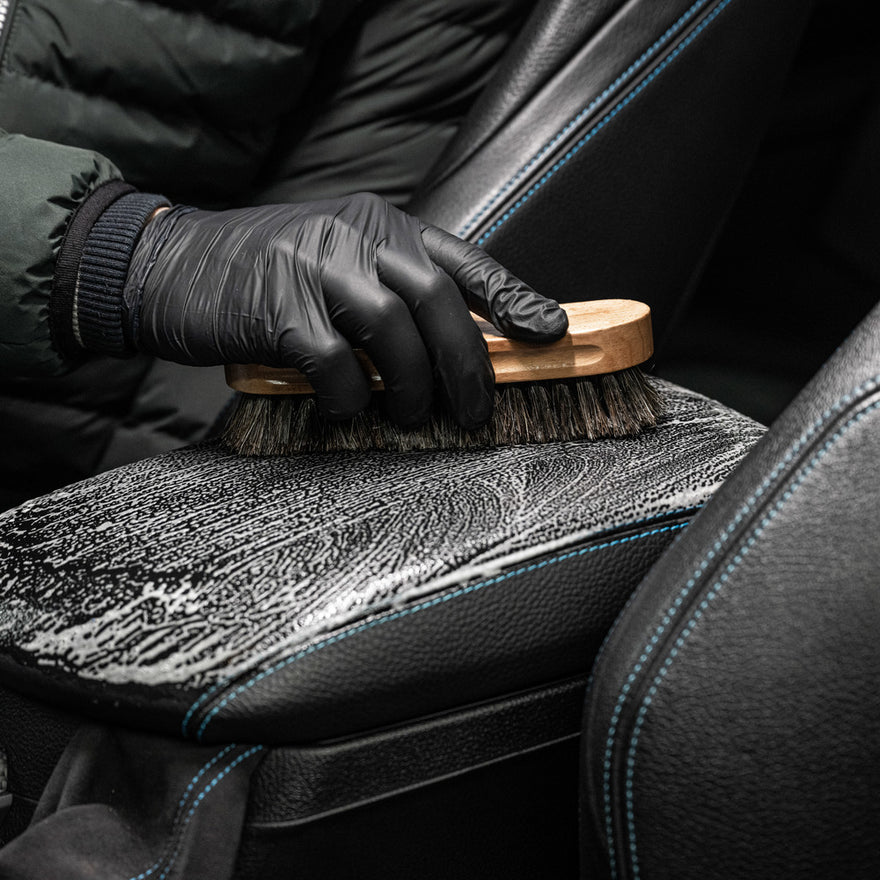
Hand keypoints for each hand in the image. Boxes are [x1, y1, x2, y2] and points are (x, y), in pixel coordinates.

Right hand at [124, 193, 567, 428]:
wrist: (172, 266)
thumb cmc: (266, 277)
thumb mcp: (338, 264)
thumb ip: (391, 291)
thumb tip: (451, 348)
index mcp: (381, 225)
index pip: (464, 260)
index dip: (513, 298)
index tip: (549, 333)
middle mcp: (355, 235)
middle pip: (437, 299)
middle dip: (468, 364)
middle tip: (476, 410)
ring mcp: (314, 267)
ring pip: (393, 330)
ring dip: (413, 386)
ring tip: (413, 416)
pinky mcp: (276, 308)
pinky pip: (336, 363)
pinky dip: (351, 397)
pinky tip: (347, 409)